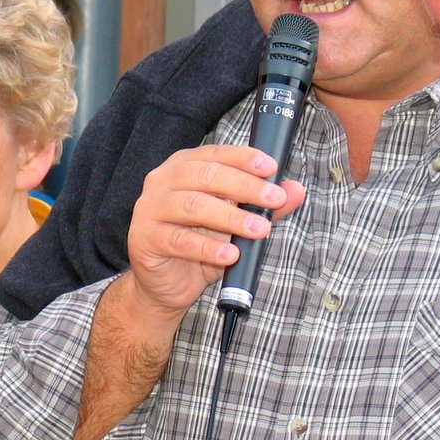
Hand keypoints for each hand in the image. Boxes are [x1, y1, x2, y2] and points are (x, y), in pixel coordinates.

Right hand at [121, 144, 306, 316]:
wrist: (165, 285)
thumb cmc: (199, 245)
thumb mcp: (235, 224)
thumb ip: (262, 205)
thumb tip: (296, 190)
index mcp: (183, 167)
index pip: (215, 154)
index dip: (244, 158)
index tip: (272, 168)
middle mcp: (162, 181)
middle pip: (205, 176)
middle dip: (245, 186)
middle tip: (274, 199)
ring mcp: (149, 209)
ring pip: (192, 206)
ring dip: (231, 218)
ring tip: (260, 229)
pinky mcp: (144, 238)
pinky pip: (178, 240)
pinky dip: (208, 247)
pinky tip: (231, 254)